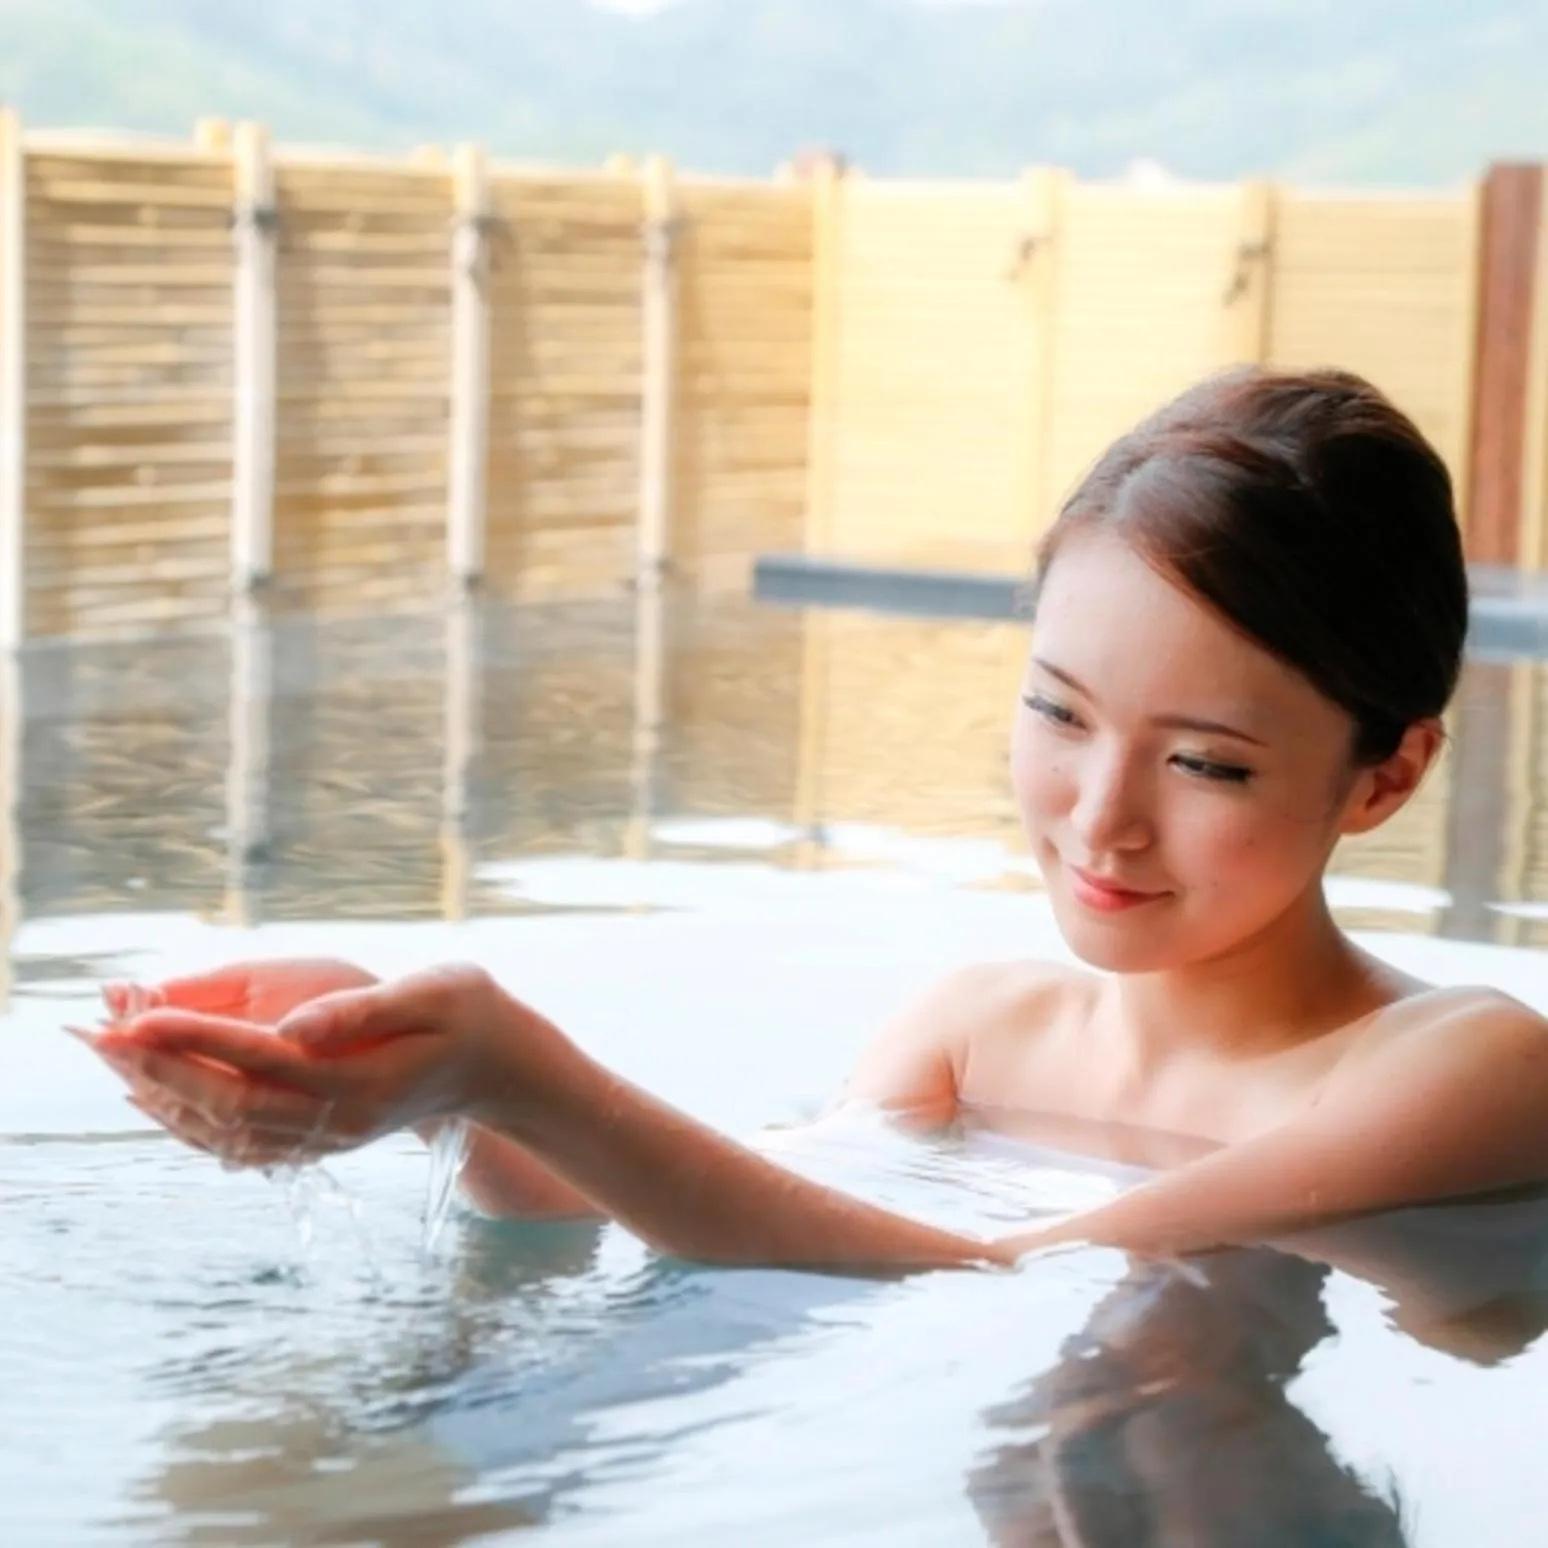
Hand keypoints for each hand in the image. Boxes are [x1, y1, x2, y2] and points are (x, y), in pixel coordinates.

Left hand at [82, 965, 570, 1169]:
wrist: (504, 1069)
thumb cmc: (474, 1015)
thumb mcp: (434, 994)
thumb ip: (361, 1010)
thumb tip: (291, 1024)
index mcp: (361, 1081)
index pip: (259, 1060)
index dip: (193, 1037)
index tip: (139, 1015)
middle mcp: (339, 1120)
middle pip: (229, 1105)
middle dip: (160, 1071)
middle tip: (102, 1037)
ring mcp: (331, 1138)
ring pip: (229, 1133)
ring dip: (168, 1101)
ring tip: (118, 1065)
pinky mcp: (326, 1139)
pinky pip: (245, 1145)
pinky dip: (195, 1126)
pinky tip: (165, 1102)